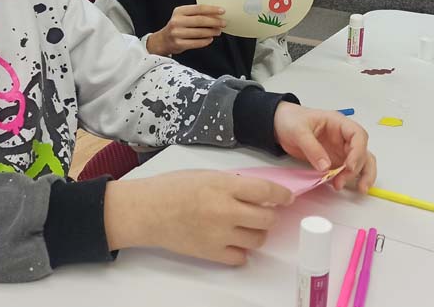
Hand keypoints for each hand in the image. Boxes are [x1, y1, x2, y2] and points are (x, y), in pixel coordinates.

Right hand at [104, 170, 292, 265]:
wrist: (147, 211)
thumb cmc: (170, 188)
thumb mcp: (204, 174)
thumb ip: (231, 183)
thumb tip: (256, 192)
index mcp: (223, 185)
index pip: (267, 191)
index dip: (282, 195)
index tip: (286, 197)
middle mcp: (225, 210)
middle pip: (268, 218)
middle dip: (269, 214)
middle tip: (261, 211)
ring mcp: (220, 234)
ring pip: (258, 239)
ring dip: (256, 232)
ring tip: (243, 225)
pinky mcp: (212, 252)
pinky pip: (241, 257)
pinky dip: (240, 249)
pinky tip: (231, 240)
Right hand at [146, 5, 225, 55]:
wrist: (163, 40)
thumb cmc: (177, 27)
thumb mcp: (183, 16)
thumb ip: (196, 14)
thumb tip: (216, 15)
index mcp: (179, 11)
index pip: (198, 8)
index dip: (212, 9)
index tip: (222, 11)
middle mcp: (177, 21)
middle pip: (200, 20)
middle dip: (214, 22)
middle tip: (223, 23)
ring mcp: (177, 33)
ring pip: (200, 32)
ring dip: (212, 32)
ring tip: (218, 31)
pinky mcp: (179, 44)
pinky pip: (196, 43)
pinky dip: (205, 41)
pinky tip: (210, 38)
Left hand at [273, 102, 376, 192]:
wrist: (279, 125)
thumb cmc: (291, 120)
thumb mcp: (298, 130)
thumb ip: (312, 147)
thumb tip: (325, 166)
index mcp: (338, 123)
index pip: (358, 135)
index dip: (358, 151)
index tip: (349, 166)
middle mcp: (344, 137)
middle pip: (363, 152)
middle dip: (359, 168)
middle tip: (344, 180)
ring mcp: (341, 149)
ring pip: (362, 162)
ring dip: (362, 176)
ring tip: (359, 190)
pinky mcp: (335, 160)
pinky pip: (348, 170)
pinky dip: (350, 178)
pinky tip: (342, 185)